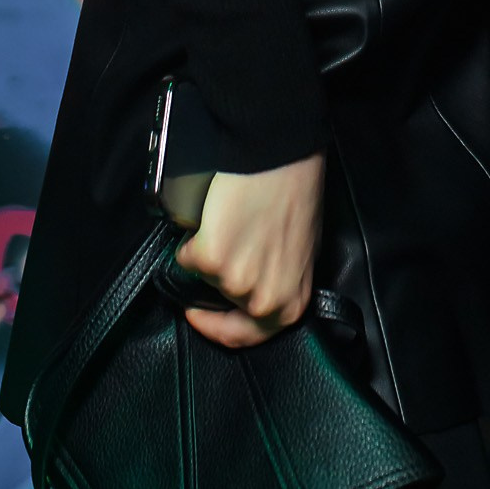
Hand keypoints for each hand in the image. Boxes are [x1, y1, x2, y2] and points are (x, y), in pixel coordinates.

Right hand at [174, 154, 325, 348]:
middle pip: (223, 307)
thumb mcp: (301, 246)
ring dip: (208, 254)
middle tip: (204, 268)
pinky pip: (188, 255)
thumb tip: (255, 281)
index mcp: (291, 301)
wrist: (279, 152)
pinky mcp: (210, 258)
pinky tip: (211, 218)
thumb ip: (280, 275)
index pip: (248, 336)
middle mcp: (264, 300)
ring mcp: (236, 281)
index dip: (220, 328)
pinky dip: (193, 238)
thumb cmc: (297, 188)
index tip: (201, 313)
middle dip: (214, 285)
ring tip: (226, 224)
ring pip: (205, 277)